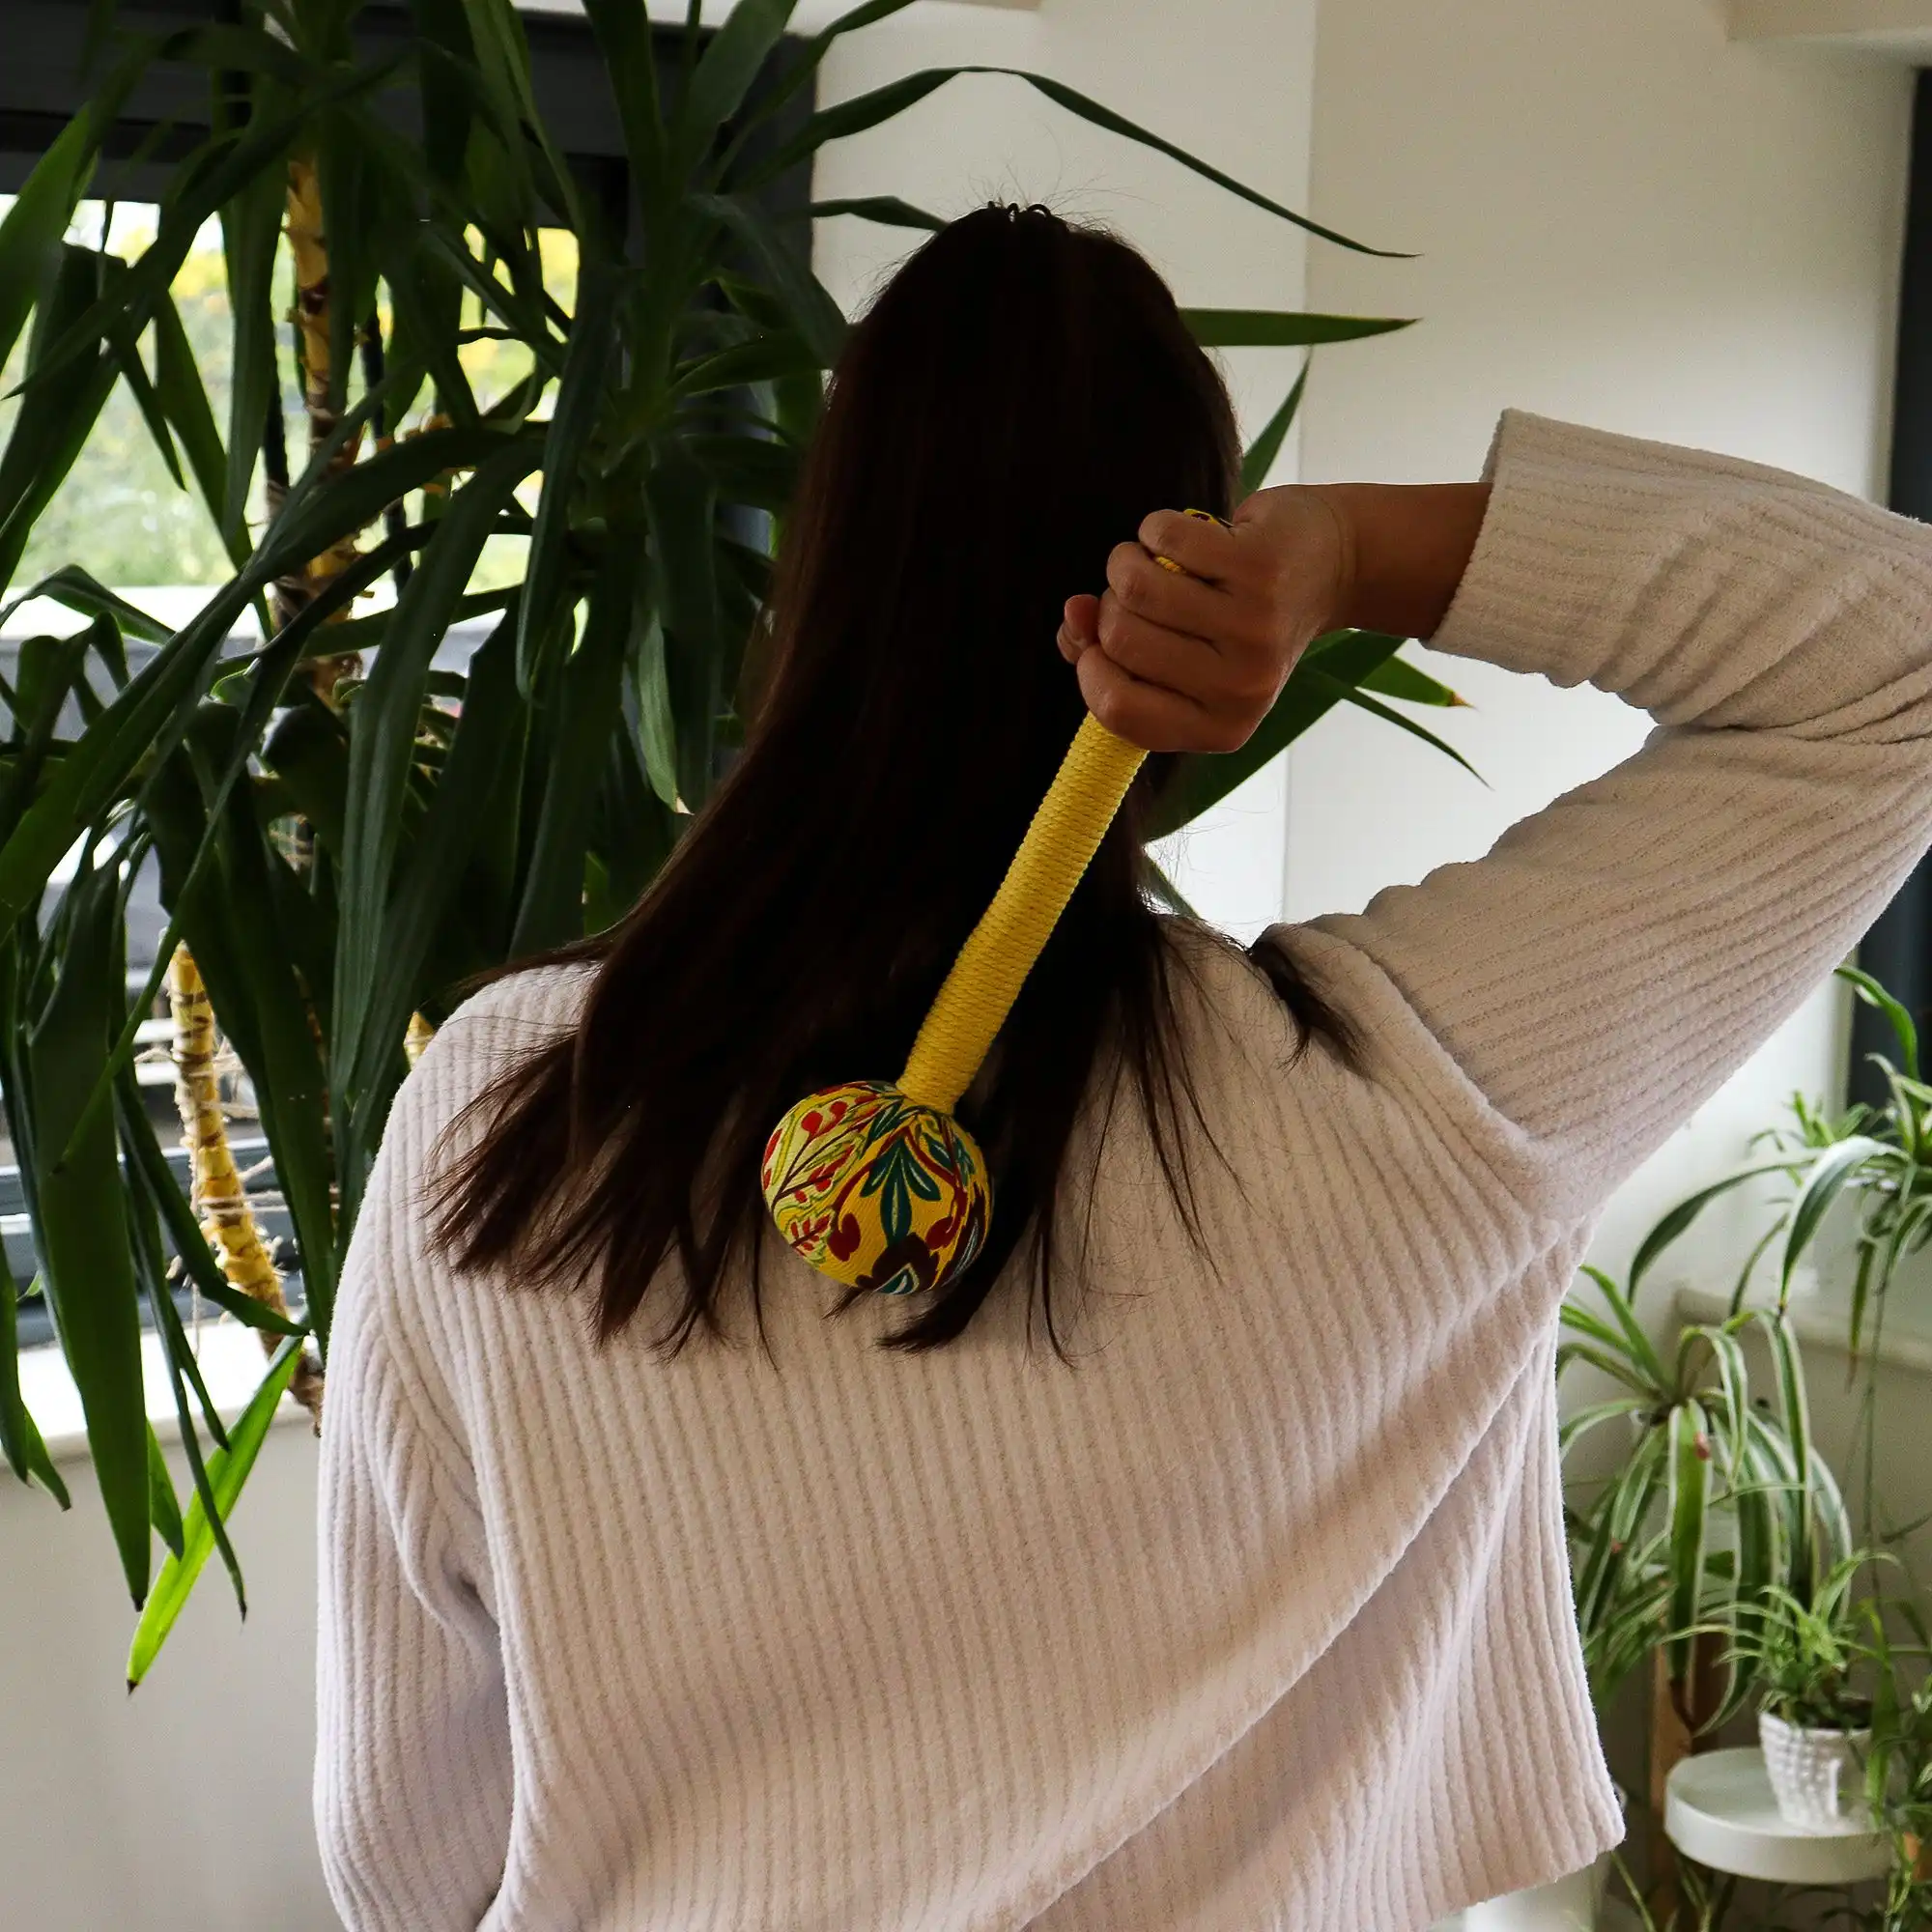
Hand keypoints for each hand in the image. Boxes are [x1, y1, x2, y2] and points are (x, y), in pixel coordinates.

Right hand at [1056, 490, 1351, 753]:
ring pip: (1135, 589)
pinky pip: (1163, 539)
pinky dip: (1156, 528)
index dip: (1091, 668)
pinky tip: (1177, 535)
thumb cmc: (1239, 619)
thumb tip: (1075, 616)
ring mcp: (1253, 629)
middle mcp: (1241, 688)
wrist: (1332, 567)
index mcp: (1219, 728)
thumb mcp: (1182, 657)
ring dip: (1125, 562)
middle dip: (1110, 606)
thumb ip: (1112, 653)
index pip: (1117, 711)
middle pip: (1119, 641)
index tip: (1102, 640)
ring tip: (1148, 560)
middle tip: (1140, 595)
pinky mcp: (1259, 568)